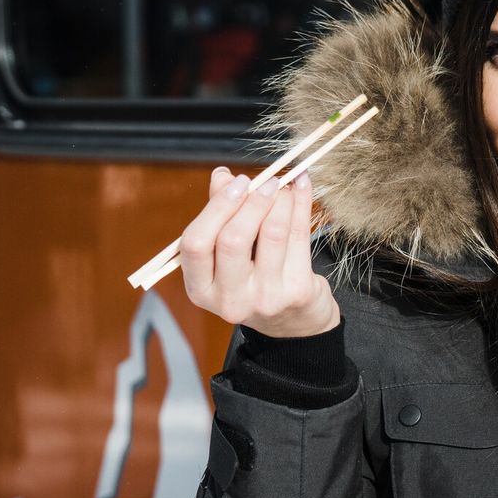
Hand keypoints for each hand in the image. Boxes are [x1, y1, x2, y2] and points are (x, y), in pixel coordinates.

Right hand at [180, 167, 340, 338]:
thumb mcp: (227, 255)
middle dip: (250, 201)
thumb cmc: (253, 277)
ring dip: (279, 200)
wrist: (293, 321)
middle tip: (264, 182)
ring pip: (271, 234)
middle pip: (233, 239)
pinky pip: (300, 236)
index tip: (235, 182)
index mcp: (201, 289)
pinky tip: (301, 187)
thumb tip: (222, 176)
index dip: (216, 207)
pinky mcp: (296, 292)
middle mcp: (229, 299)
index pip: (196, 244)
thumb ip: (220, 214)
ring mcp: (264, 298)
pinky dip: (302, 204)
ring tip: (282, 186)